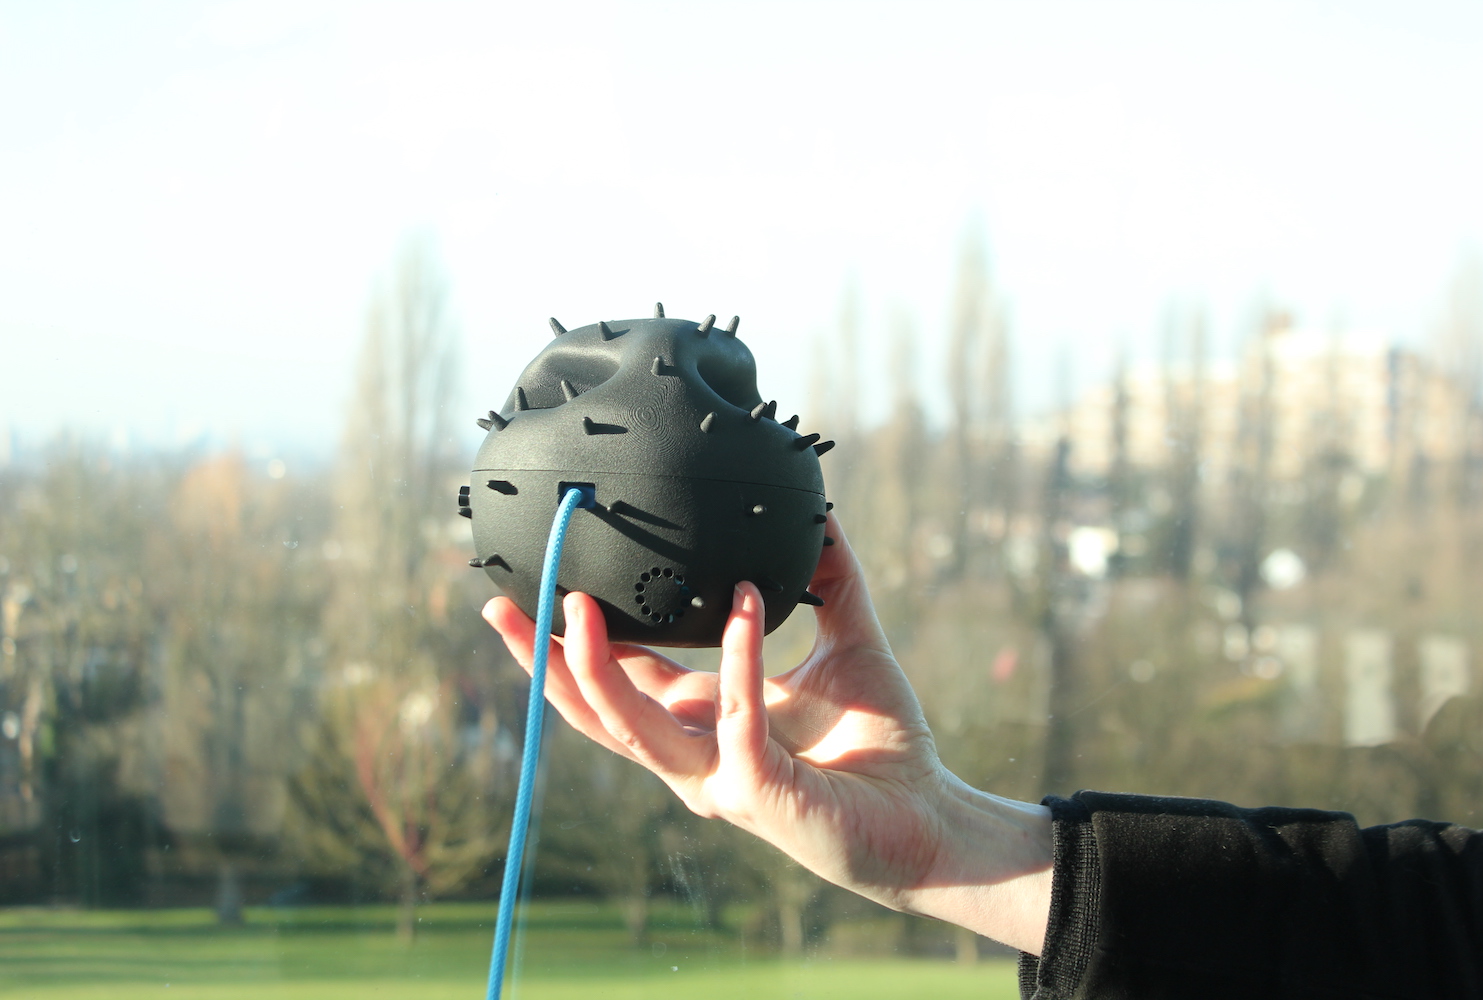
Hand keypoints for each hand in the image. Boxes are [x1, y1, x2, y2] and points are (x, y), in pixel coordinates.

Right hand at [483, 515, 1053, 953]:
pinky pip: (737, 721)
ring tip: (579, 607)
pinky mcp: (763, 793)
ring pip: (635, 731)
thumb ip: (829, 581)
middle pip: (598, 712)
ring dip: (600, 672)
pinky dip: (737, 661)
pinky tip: (741, 604)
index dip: (569, 645)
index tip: (527, 593)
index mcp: (703, 723)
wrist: (931, 820)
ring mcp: (721, 781)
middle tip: (504, 606)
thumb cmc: (883, 743)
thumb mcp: (848, 643)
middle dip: (545, 664)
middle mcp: (696, 757)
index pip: (620, 681)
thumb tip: (819, 510)